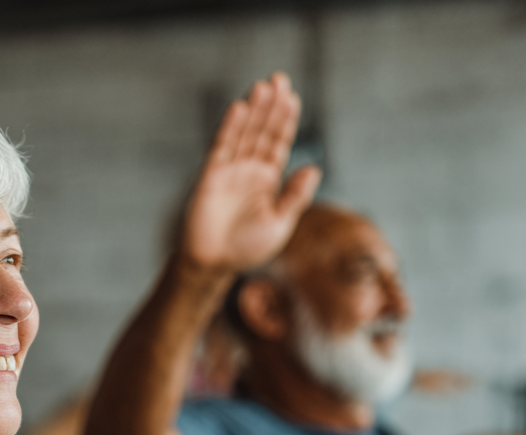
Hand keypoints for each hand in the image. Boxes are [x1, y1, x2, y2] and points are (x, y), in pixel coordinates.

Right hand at [180, 72, 321, 272]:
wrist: (213, 264)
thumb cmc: (247, 249)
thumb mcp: (281, 225)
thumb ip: (296, 197)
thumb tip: (314, 169)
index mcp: (267, 180)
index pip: (278, 143)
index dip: (285, 120)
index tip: (292, 98)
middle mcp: (248, 170)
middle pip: (261, 131)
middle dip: (270, 107)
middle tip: (279, 80)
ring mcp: (229, 171)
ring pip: (243, 134)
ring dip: (253, 111)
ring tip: (263, 87)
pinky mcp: (210, 176)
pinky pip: (221, 147)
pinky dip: (230, 128)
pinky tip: (239, 109)